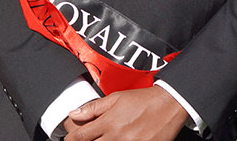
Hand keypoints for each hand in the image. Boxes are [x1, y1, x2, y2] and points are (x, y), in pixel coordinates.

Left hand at [64, 86, 188, 140]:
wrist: (168, 105)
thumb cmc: (142, 100)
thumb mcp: (115, 98)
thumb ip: (93, 108)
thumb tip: (73, 113)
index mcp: (109, 123)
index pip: (82, 136)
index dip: (71, 139)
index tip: (68, 140)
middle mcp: (118, 137)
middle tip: (85, 139)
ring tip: (103, 139)